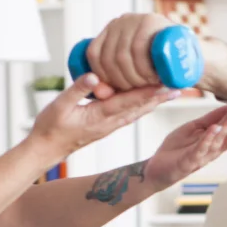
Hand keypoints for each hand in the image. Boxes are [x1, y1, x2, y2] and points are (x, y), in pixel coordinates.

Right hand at [29, 73, 178, 160]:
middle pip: (139, 107)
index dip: (149, 92)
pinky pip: (129, 114)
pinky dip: (142, 106)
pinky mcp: (106, 126)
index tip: (166, 85)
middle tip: (180, 86)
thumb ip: (78, 90)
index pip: (129, 101)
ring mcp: (108, 126)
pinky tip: (149, 101)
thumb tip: (96, 76)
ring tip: (171, 92)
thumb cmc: (50, 128)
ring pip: (136, 111)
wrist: (46, 149)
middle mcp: (109, 122)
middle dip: (159, 97)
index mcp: (100, 116)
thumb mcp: (59, 105)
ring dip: (154, 101)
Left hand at [86, 13, 226, 100]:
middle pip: (108, 56)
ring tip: (147, 84)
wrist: (191, 57)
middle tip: (138, 90)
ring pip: (122, 55)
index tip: (116, 90)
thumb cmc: (159, 69)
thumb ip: (114, 81)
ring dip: (134, 77)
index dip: (102, 77)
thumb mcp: (132, 74)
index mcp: (111, 30)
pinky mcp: (153, 21)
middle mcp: (121, 20)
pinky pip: (138, 48)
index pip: (94, 54)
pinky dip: (143, 67)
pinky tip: (152, 76)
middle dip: (122, 81)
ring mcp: (137, 18)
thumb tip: (97, 92)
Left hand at [145, 107, 226, 189]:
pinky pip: (200, 149)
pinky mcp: (189, 161)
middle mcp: (214, 149)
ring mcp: (202, 156)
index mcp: (217, 140)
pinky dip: (208, 139)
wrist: (156, 167)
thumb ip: (213, 118)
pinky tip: (215, 129)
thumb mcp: (195, 128)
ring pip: (219, 141)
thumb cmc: (177, 148)